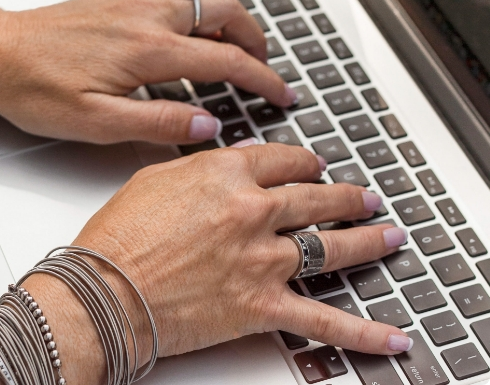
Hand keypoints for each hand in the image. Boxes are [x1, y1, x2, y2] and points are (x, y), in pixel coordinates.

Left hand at [0, 0, 293, 142]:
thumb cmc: (34, 86)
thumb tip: (207, 127)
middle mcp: (147, 16)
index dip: (262, 79)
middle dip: (256, 37)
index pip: (226, 61)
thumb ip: (158, 124)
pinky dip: (201, 3)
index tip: (281, 93)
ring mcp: (133, 1)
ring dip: (231, 15)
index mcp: (148, 50)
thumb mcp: (96, 123)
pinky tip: (193, 24)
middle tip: (266, 66)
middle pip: (225, 11)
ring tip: (239, 42)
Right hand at [25, 144, 410, 384]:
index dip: (305, 162)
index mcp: (228, 173)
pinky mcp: (262, 305)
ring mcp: (263, 258)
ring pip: (332, 246)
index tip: (313, 166)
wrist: (103, 291)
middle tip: (363, 196)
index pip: (285, 160)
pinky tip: (390, 334)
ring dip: (367, 239)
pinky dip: (363, 332)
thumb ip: (205, 165)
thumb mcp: (158, 177)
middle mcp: (254, 210)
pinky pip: (324, 321)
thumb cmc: (121, 235)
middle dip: (347, 195)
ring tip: (388, 234)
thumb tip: (236, 159)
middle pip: (317, 196)